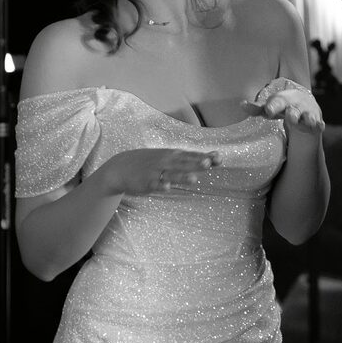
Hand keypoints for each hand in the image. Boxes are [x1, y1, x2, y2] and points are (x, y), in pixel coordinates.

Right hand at [101, 147, 219, 196]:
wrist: (121, 167)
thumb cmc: (151, 162)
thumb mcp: (170, 156)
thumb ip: (192, 158)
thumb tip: (216, 156)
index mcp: (173, 155)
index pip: (192, 155)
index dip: (205, 156)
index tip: (220, 158)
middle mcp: (166, 161)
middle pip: (184, 163)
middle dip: (196, 163)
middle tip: (209, 163)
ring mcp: (156, 171)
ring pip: (171, 174)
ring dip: (182, 176)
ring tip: (194, 179)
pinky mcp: (146, 182)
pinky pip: (155, 184)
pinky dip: (162, 185)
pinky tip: (168, 188)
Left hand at [258, 84, 323, 133]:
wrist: (304, 104)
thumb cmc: (283, 105)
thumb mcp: (271, 106)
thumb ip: (257, 108)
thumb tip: (242, 105)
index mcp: (284, 100)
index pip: (278, 101)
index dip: (273, 106)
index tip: (268, 111)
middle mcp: (296, 105)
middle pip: (294, 110)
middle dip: (292, 114)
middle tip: (290, 118)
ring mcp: (307, 114)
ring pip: (307, 117)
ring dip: (307, 119)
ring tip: (309, 123)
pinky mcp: (316, 122)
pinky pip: (319, 125)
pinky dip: (319, 126)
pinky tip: (320, 127)